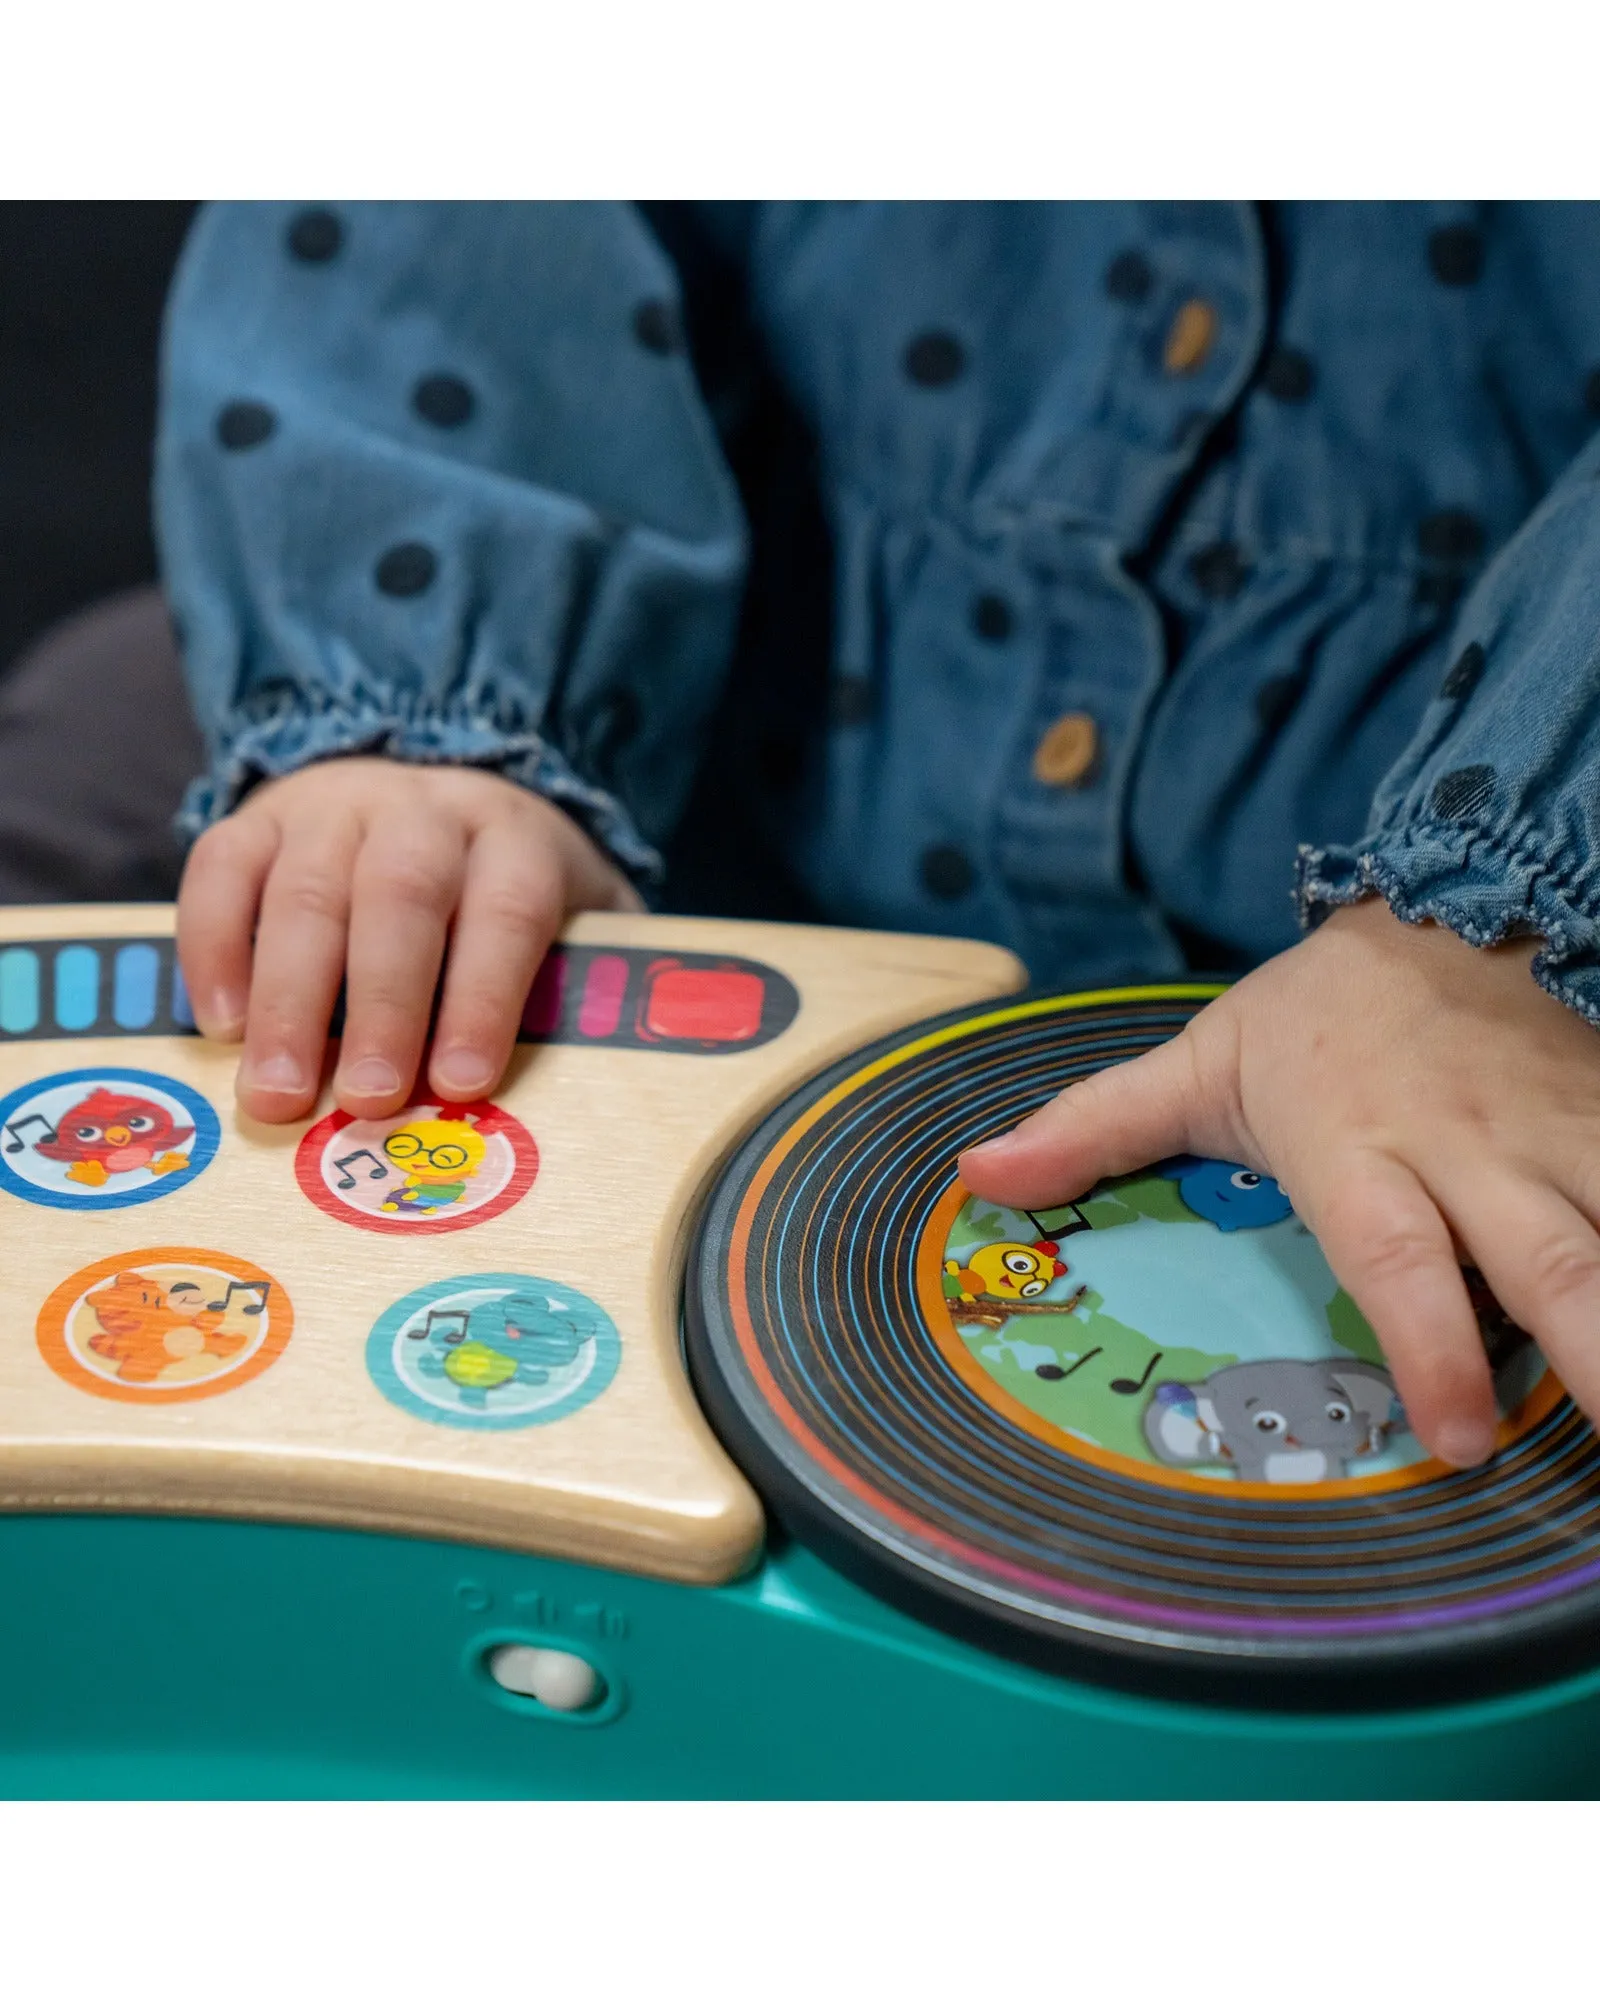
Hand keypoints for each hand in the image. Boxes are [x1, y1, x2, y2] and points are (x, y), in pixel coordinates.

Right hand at [177, 758, 641, 1123]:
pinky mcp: (258, 817)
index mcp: (514, 838)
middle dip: (384, 1005)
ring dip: (288, 999)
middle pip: (401, 895)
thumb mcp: (571, 921)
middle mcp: (423, 811)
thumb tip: (581, 1090)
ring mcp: (333, 807)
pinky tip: (221, 1027)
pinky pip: (221, 870)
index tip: (463, 1084)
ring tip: (278, 1092)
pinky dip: (214, 949)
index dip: (485, 998)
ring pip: (305, 891)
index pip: (507, 910)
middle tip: (366, 1098)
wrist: (429, 793)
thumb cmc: (503, 896)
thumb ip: (576, 988)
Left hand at [958, 897, 1599, 1468]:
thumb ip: (1097, 1128)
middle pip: (1555, 1258)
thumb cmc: (1320, 1012)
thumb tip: (978, 1174)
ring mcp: (1570, 1135)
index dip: (1434, 1344)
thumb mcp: (1204, 1059)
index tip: (1465, 1436)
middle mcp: (1477, 1148)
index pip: (1402, 1253)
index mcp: (1365, 1142)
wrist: (1449, 900)